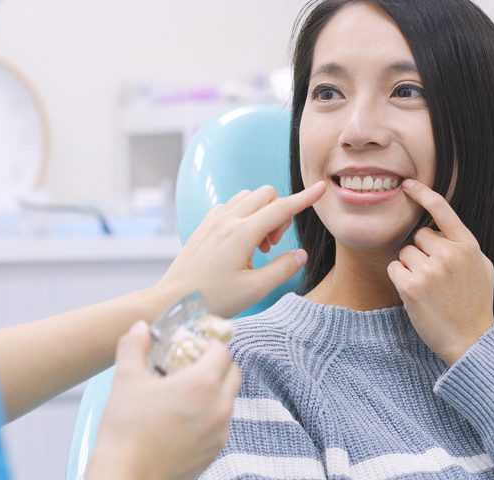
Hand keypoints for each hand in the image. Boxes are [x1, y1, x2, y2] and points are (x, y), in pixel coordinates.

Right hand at [85, 321, 240, 479]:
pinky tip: (183, 418)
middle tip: (189, 366)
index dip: (207, 344)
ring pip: (229, 399)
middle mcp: (220, 406)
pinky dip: (210, 414)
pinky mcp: (215, 451)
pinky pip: (221, 423)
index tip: (190, 346)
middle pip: (233, 372)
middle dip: (217, 364)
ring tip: (184, 393)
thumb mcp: (126, 379)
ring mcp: (220, 431)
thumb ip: (134, 346)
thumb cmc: (126, 429)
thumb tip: (140, 327)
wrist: (127, 477)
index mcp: (203, 383)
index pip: (222, 350)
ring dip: (215, 390)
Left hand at [158, 181, 325, 317]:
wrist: (172, 301)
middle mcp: (226, 221)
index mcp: (242, 234)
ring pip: (247, 197)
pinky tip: (240, 243)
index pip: (282, 207)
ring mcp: (212, 221)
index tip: (321, 189)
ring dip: (261, 213)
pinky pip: (230, 206)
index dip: (305, 199)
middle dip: (279, 214)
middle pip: (266, 195)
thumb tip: (300, 254)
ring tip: (256, 246)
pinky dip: (243, 215)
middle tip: (272, 246)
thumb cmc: (213, 299)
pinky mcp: (203, 226)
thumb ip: (282, 269)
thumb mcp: (255, 290)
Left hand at [387, 180, 493, 365]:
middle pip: (418, 236)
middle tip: (435, 277)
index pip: (442, 210)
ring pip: (404, 253)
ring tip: (429, 288)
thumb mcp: (482, 267)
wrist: (470, 340)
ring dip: (410, 268)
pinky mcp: (411, 286)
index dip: (423, 194)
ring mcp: (430, 270)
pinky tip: (416, 295)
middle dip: (421, 252)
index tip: (407, 184)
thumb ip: (463, 245)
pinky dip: (400, 280)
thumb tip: (443, 227)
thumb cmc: (475, 304)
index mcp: (468, 246)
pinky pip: (394, 269)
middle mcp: (450, 254)